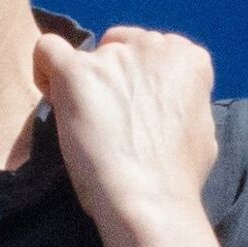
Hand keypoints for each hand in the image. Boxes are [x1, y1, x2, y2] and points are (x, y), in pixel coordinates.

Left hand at [33, 25, 218, 237]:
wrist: (150, 200)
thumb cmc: (177, 178)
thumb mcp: (202, 130)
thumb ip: (183, 102)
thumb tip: (168, 104)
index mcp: (188, 58)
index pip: (153, 50)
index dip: (138, 80)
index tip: (132, 110)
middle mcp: (154, 46)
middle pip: (119, 47)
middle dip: (111, 77)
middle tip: (107, 120)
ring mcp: (114, 57)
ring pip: (85, 56)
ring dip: (82, 85)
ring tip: (83, 126)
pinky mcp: (77, 72)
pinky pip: (47, 50)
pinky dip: (45, 70)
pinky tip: (53, 98)